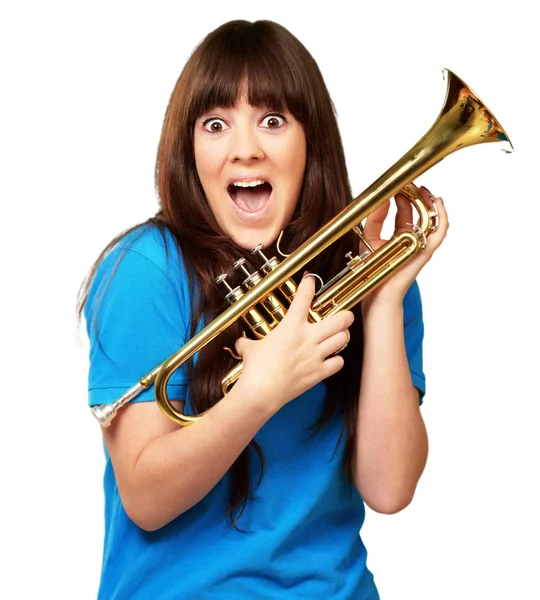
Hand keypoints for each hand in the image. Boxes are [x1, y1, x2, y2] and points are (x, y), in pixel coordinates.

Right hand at [234, 275, 353, 411]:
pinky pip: (338, 362)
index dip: (309, 284)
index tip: (311, 279)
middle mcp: (308, 338)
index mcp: (291, 326)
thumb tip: (240, 344)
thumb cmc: (255, 369)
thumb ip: (247, 343)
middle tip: (345, 315)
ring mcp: (316, 355)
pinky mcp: (319, 372)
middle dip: (346, 315)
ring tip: (340, 335)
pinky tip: (332, 359)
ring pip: (343, 339)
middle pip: (340, 319)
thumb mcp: (249, 350)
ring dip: (343, 336)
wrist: (261, 391)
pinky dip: (337, 360)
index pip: (303, 297)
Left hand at [361, 183, 447, 307]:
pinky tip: (437, 203)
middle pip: (420, 211)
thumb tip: (380, 200)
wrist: (377, 293)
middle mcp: (414, 238)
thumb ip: (374, 219)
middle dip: (417, 194)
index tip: (397, 182)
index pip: (405, 210)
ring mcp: (422, 244)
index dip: (402, 195)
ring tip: (422, 188)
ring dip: (429, 201)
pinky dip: (442, 217)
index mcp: (400, 235)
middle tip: (410, 182)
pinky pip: (440, 232)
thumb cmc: (375, 270)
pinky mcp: (426, 251)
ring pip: (433, 218)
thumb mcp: (369, 238)